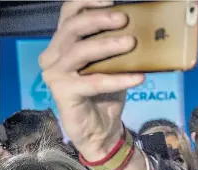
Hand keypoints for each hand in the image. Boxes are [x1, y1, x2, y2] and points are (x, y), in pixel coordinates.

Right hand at [40, 1, 144, 160]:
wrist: (100, 130)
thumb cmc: (106, 94)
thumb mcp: (114, 65)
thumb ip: (118, 47)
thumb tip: (144, 30)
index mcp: (64, 43)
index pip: (69, 14)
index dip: (87, 3)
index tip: (110, 1)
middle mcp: (53, 55)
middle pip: (72, 28)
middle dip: (99, 20)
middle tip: (123, 19)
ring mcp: (55, 73)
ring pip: (79, 51)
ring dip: (107, 45)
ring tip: (131, 43)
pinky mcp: (63, 91)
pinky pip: (93, 82)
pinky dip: (117, 79)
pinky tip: (138, 78)